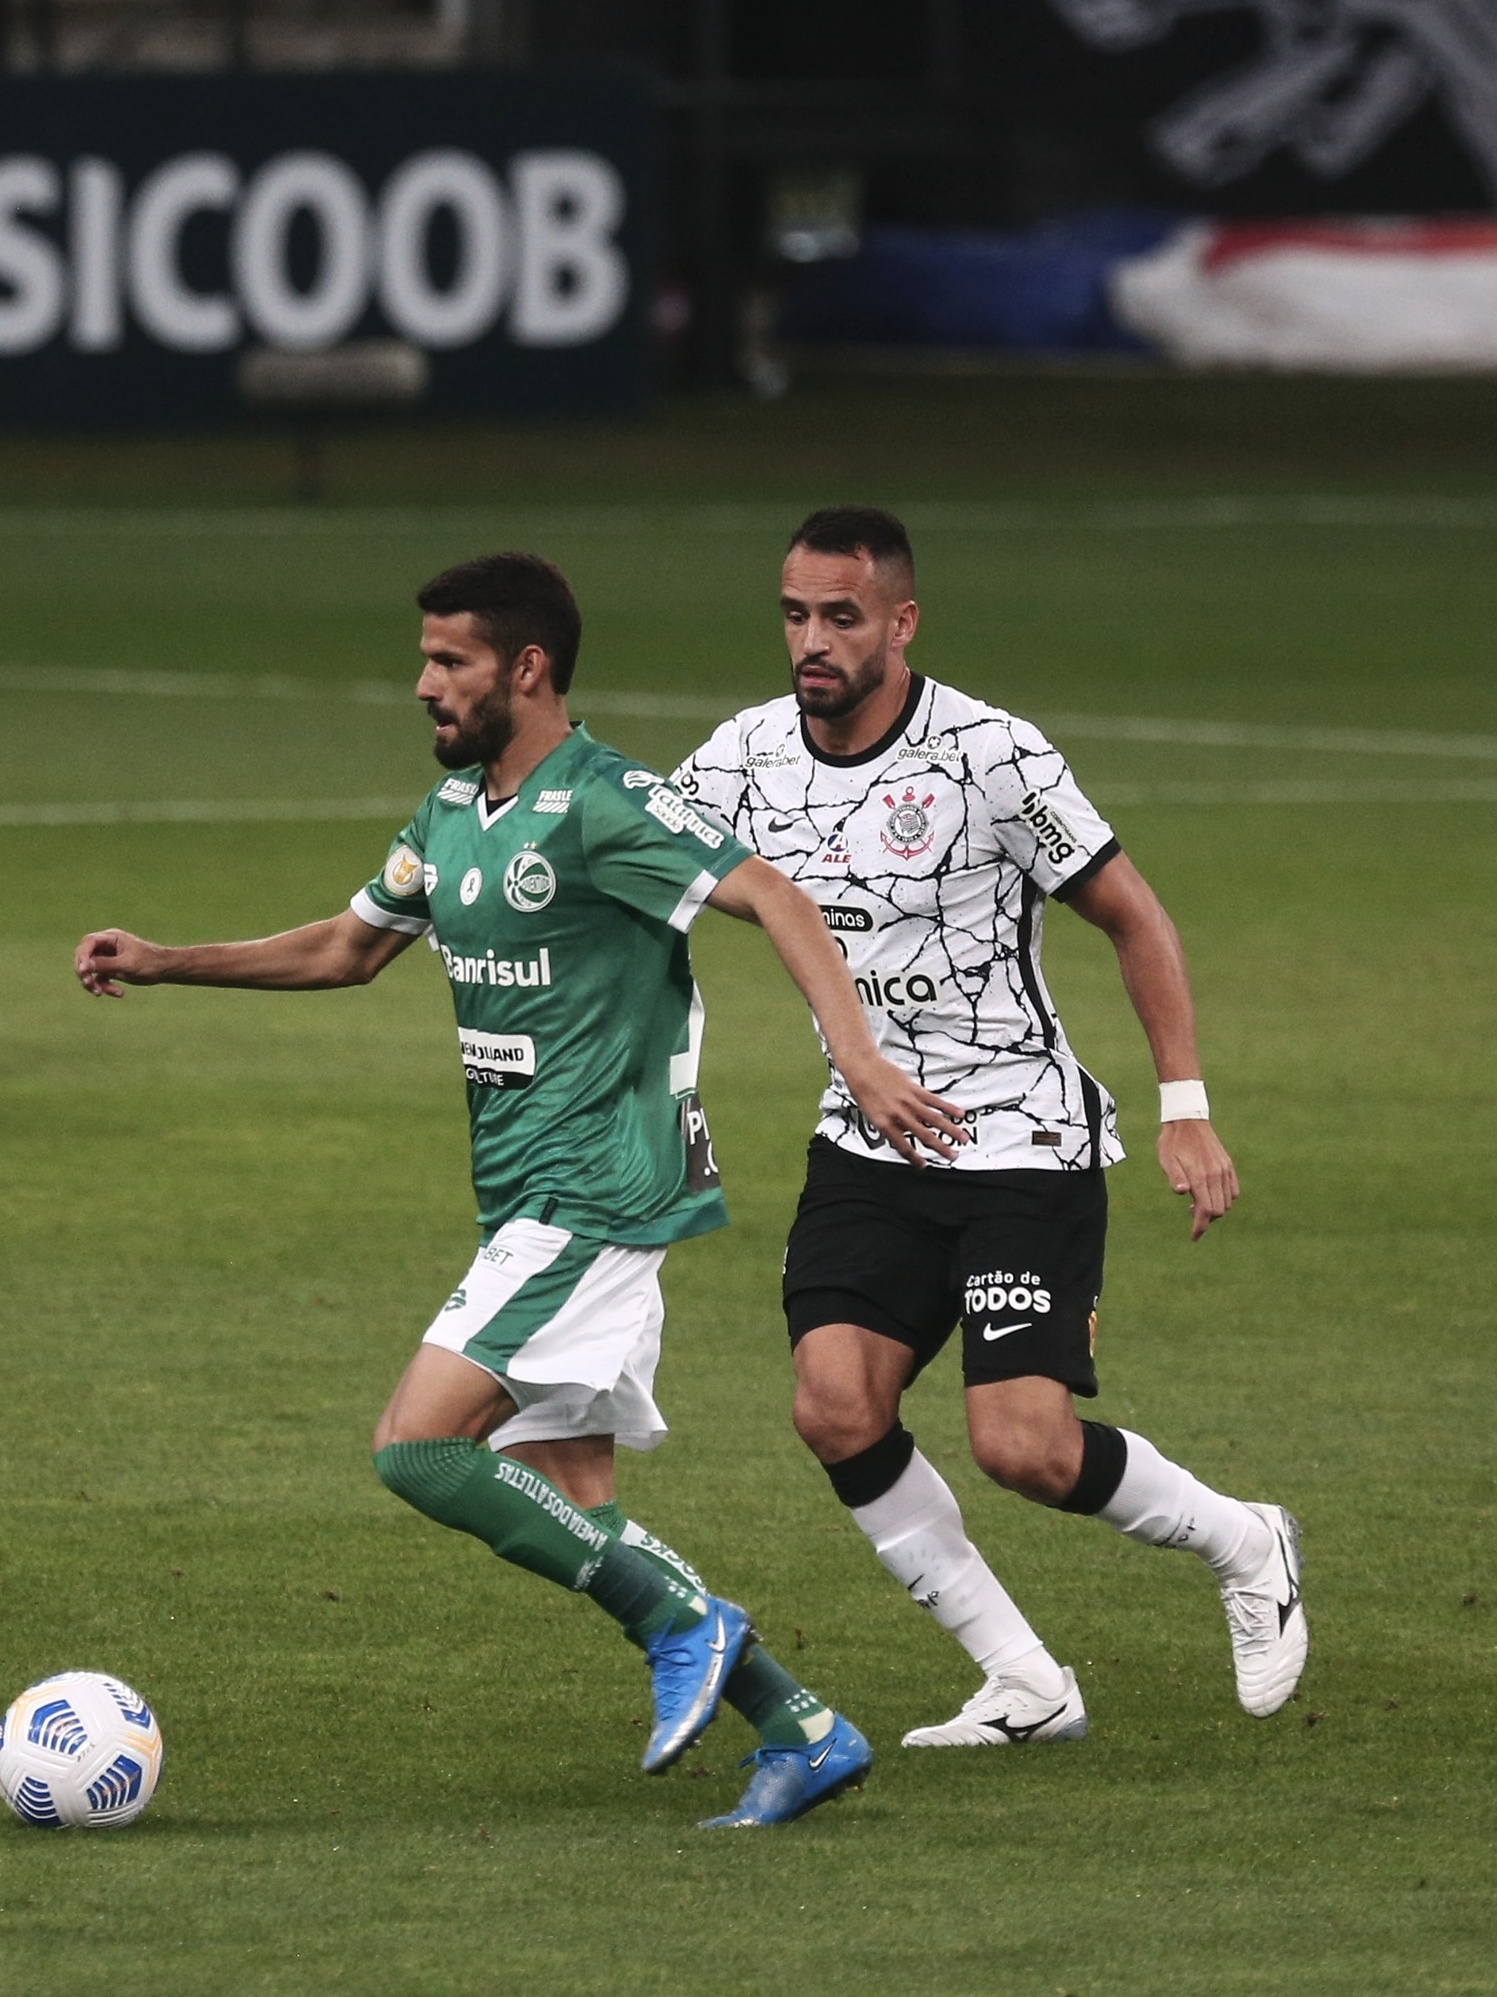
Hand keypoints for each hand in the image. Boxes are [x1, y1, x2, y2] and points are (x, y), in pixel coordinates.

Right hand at [75, 928, 168, 997]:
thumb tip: (84, 966)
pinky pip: (99, 978)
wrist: (166, 970)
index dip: (82, 956)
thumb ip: (105, 964)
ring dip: (92, 982)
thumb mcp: (127, 964)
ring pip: (89, 970)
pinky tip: (119, 993)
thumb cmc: (150, 962)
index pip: (88, 943)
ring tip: (99, 993)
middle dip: (84, 971)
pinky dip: (104, 987)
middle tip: (88, 983)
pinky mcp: (111, 969)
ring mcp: (108, 957)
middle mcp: (107, 945)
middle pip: (84, 957)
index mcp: (111, 937)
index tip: (83, 971)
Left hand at [841, 1055, 969, 1166]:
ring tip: (962, 1138)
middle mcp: (898, 1114)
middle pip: (924, 1135)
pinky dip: (948, 1107)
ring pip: (933, 1119)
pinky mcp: (914, 1089)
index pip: (903, 1146)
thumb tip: (902, 1136)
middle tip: (952, 1156)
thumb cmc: (864, 1090)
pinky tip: (959, 1113)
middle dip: (940, 1147)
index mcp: (885, 1124)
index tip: (923, 1165)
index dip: (914, 1158)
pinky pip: (934, 1100)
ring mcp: (908, 1101)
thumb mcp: (870, 1115)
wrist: (862, 1068)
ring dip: (950, 1130)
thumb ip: (888, 1127)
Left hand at [1158, 1120, 1238, 1239]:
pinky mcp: (1228, 1165)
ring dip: (1215, 1209)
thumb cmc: (1172, 1142)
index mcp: (1200, 1176)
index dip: (1200, 1227)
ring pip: (1227, 1202)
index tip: (1194, 1237)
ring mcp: (1224, 1170)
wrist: (1187, 1120)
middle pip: (1218, 1210)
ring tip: (1198, 1202)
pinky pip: (1234, 1190)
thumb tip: (1182, 1193)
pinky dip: (1226, 1199)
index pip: (1206, 1210)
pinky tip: (1211, 1194)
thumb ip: (1175, 1177)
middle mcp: (1216, 1174)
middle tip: (1189, 1212)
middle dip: (1206, 1219)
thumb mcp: (1166, 1159)